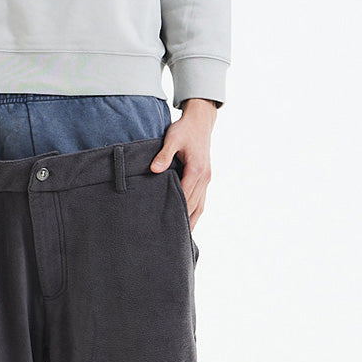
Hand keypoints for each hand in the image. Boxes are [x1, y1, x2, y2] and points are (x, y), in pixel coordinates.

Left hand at [149, 99, 217, 232]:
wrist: (200, 122)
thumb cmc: (184, 130)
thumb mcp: (172, 138)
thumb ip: (164, 155)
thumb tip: (154, 170)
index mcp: (196, 170)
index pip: (185, 195)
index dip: (176, 210)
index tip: (165, 223)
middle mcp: (204, 177)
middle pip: (193, 205)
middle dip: (183, 221)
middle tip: (170, 238)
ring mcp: (207, 179)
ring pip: (200, 206)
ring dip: (191, 221)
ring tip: (181, 238)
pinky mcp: (205, 178)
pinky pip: (202, 201)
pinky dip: (196, 213)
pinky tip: (188, 223)